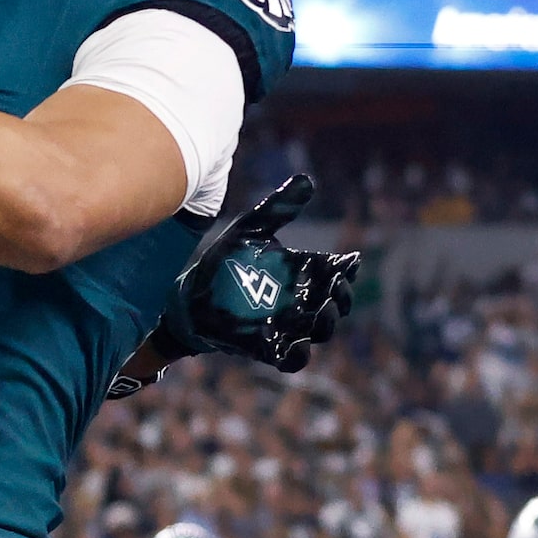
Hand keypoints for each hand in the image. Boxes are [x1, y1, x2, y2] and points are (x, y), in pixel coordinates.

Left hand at [163, 175, 359, 375]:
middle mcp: (298, 300)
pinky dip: (298, 354)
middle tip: (336, 284)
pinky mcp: (267, 346)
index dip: (347, 270)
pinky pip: (292, 358)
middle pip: (335, 303)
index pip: (336, 272)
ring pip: (319, 330)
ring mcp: (285, 325)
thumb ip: (278, 208)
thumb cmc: (224, 262)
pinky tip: (297, 342)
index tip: (348, 261)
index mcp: (301, 273)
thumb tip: (307, 179)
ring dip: (327, 322)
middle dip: (342, 296)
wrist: (188, 294)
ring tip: (324, 308)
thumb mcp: (250, 230)